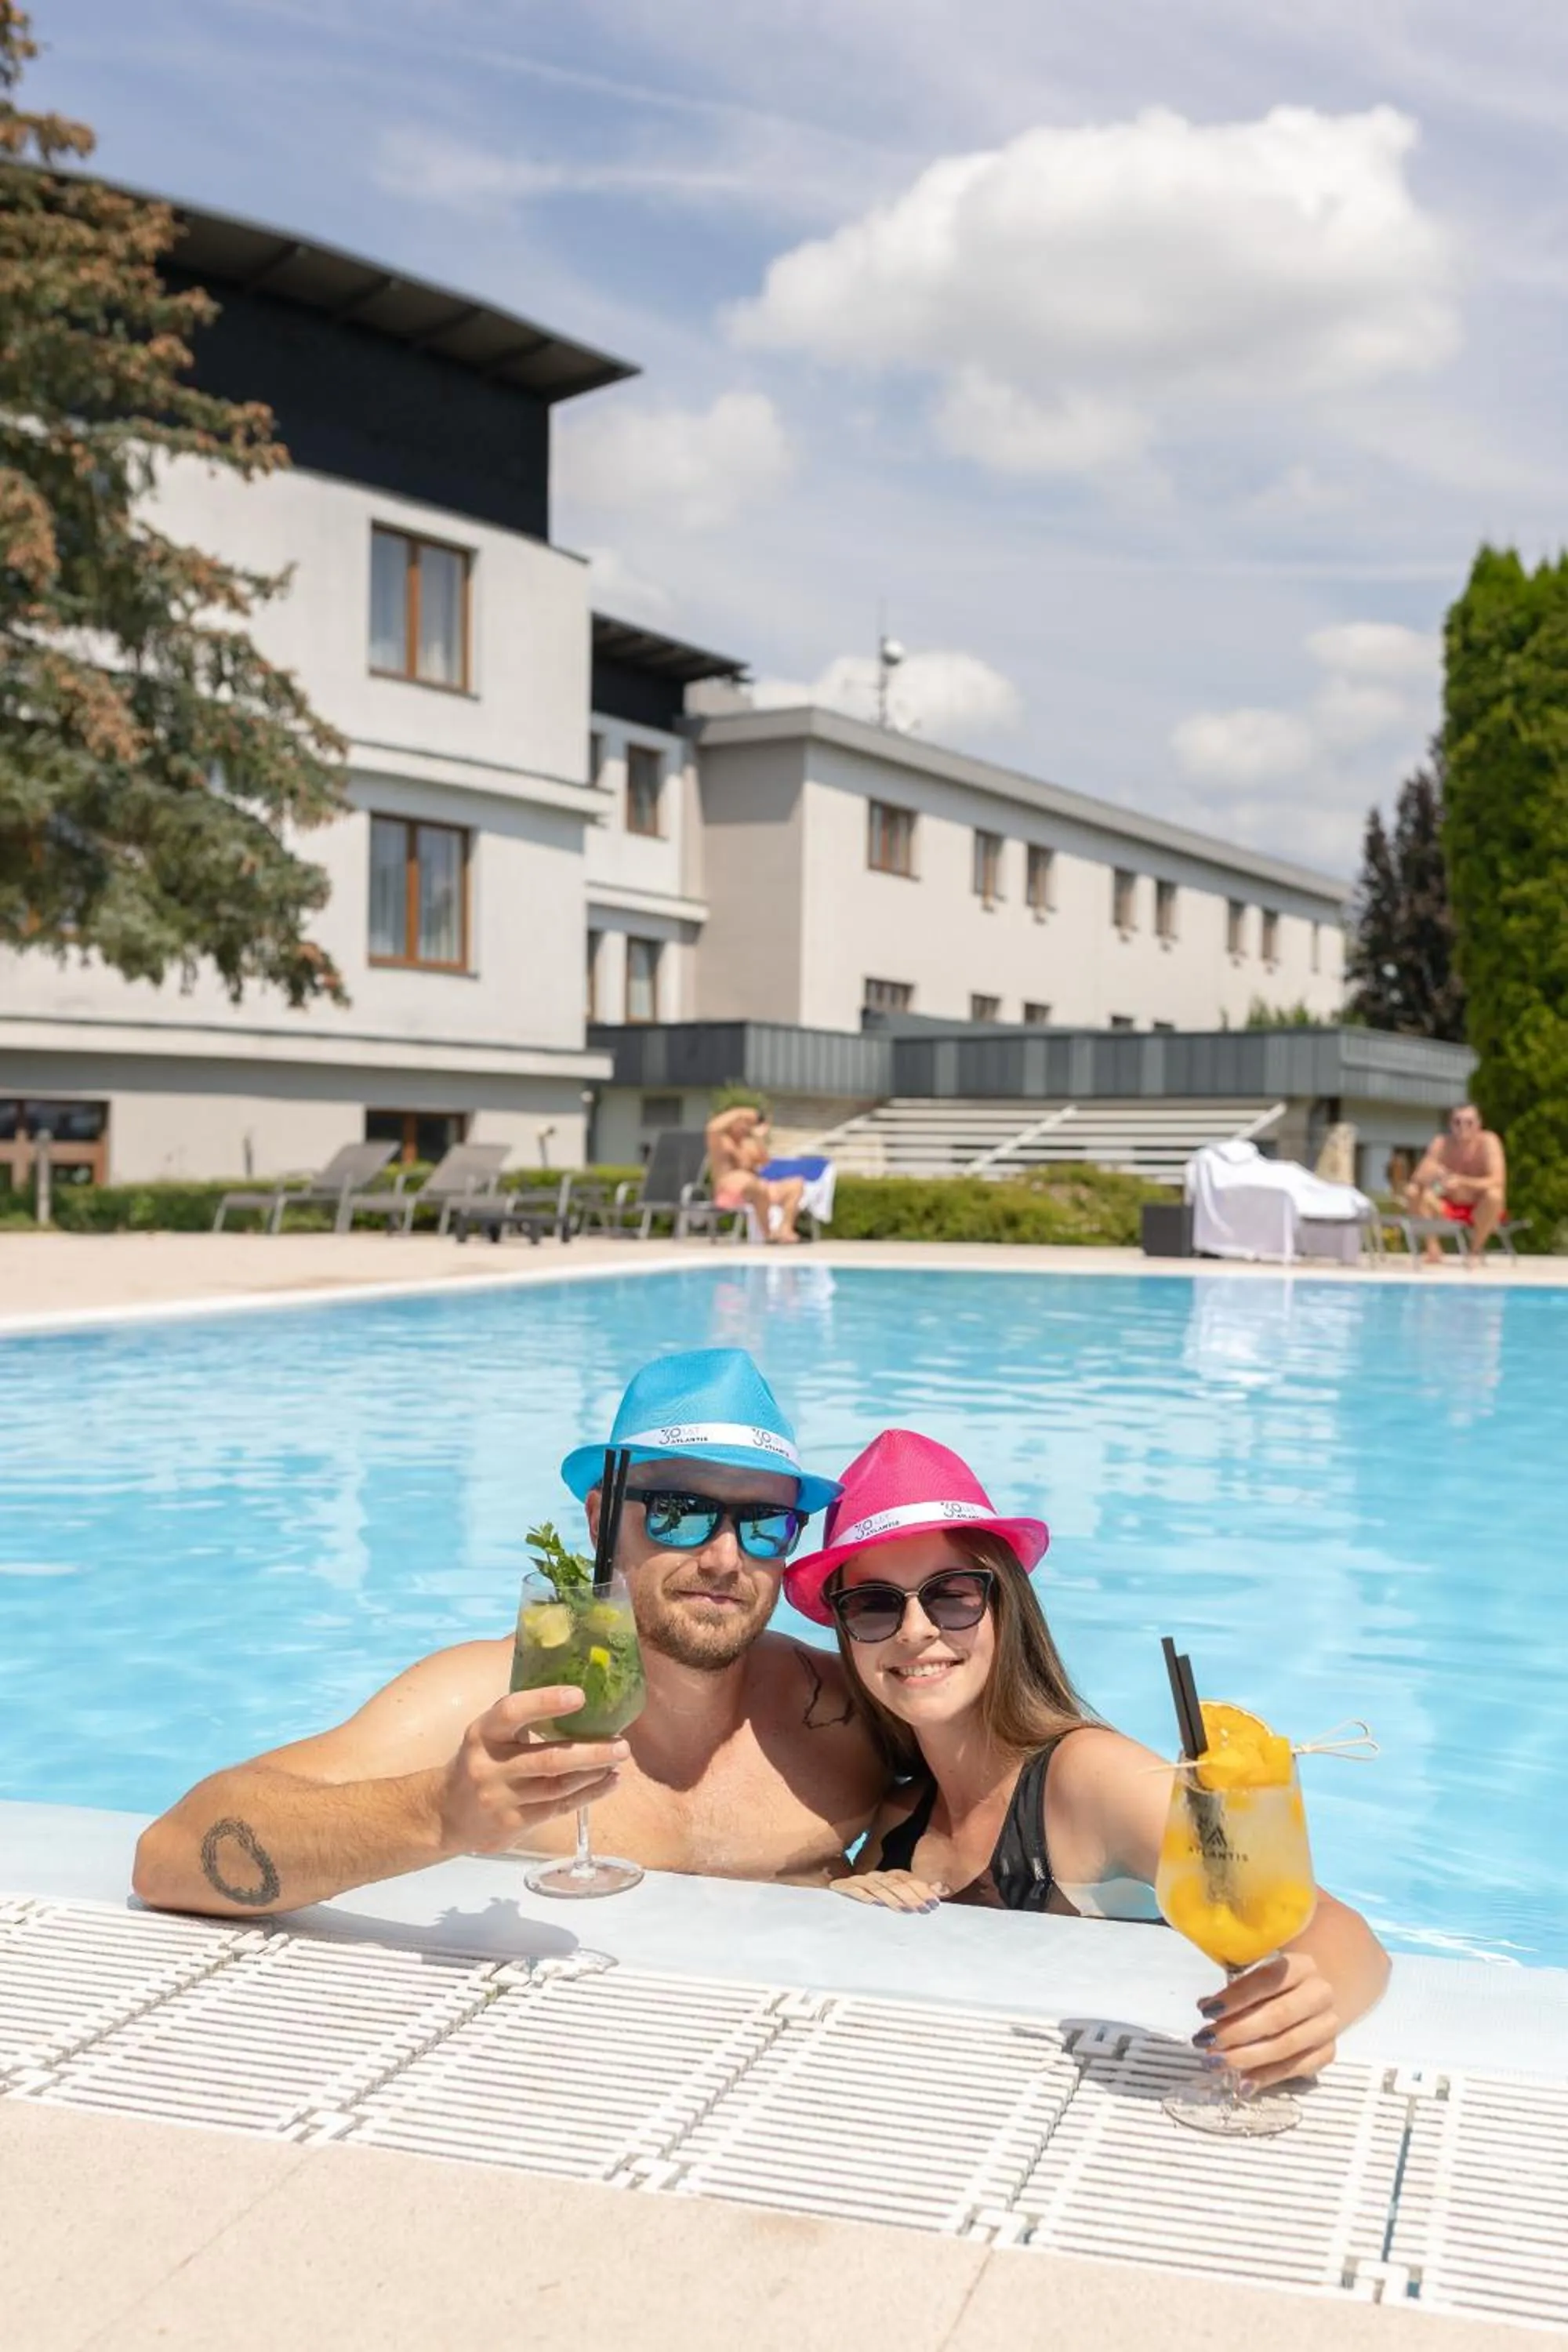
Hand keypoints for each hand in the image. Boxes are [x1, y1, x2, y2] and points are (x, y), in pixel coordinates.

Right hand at [435, 1688, 628, 1855]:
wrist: (446, 1813)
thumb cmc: (482, 1761)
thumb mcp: (488, 1733)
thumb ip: (521, 1717)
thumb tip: (575, 1691)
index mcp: (482, 1733)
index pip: (512, 1712)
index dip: (546, 1701)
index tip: (580, 1695)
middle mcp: (489, 1766)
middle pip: (547, 1759)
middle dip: (590, 1751)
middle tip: (622, 1743)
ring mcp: (500, 1798)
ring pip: (557, 1786)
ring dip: (594, 1773)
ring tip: (619, 1758)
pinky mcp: (512, 1824)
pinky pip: (558, 1808)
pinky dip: (588, 1794)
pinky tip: (609, 1782)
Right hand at [832, 1870, 948, 1913]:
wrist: (835, 1915)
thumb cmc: (871, 1919)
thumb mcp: (896, 1906)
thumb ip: (916, 1898)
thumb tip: (942, 1888)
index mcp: (886, 1879)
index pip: (904, 1878)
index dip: (920, 1888)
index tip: (935, 1902)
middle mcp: (873, 1877)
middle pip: (894, 1881)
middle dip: (911, 1895)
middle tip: (925, 1909)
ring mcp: (857, 1882)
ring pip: (878, 1885)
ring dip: (892, 1897)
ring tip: (906, 1911)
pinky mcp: (841, 1888)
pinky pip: (853, 1889)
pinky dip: (863, 1895)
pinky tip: (874, 1904)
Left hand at [1195, 1951, 1338, 2088]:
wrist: (1314, 1998)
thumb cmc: (1277, 1985)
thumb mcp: (1258, 1975)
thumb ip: (1234, 1989)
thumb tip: (1205, 2006)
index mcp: (1302, 1966)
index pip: (1266, 1981)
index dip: (1235, 1997)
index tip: (1206, 2012)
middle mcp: (1320, 1994)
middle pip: (1277, 2016)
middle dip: (1237, 2031)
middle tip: (1206, 2041)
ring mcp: (1327, 2025)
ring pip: (1286, 2045)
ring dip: (1247, 2057)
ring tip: (1217, 2062)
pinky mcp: (1328, 2052)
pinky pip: (1296, 2068)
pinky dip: (1268, 2077)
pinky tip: (1244, 2083)